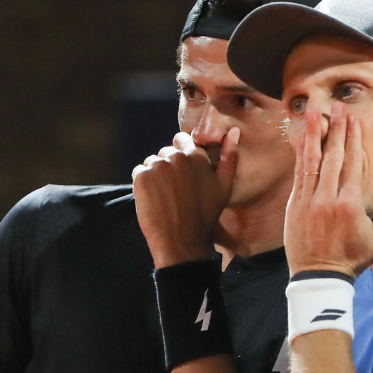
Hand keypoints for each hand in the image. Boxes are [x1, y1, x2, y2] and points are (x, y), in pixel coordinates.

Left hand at [133, 130, 238, 267]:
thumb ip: (229, 157)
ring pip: (152, 162)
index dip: (183, 155)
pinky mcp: (140, 177)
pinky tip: (154, 199)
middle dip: (170, 166)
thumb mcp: (224, 187)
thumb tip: (233, 131)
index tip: (183, 174)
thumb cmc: (205, 215)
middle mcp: (175, 156)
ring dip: (156, 175)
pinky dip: (143, 184)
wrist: (182, 241)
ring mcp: (156, 166)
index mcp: (196, 155)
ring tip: (165, 196)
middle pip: (166, 152)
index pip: (183, 140)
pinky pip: (139, 172)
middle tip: (176, 190)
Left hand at [284, 102, 372, 276]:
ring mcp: (309, 201)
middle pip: (333, 157)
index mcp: (352, 205)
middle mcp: (329, 199)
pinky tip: (301, 139)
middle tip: (337, 107)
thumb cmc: (353, 260)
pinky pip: (298, 175)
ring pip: (311, 161)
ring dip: (314, 136)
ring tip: (314, 114)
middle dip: (336, 129)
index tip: (354, 119)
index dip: (353, 139)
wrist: (319, 277)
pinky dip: (300, 156)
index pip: (353, 164)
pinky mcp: (293, 206)